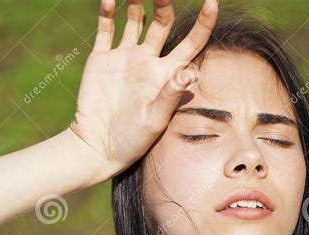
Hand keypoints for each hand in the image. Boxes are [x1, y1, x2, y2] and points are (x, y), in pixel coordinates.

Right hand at [68, 0, 217, 177]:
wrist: (97, 146)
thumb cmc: (131, 141)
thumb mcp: (155, 120)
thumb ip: (171, 95)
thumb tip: (191, 73)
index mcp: (166, 75)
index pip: (191, 43)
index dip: (203, 23)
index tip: (211, 2)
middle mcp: (148, 62)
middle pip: (162, 23)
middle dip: (164, 4)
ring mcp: (125, 58)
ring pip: (135, 19)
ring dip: (136, 2)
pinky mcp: (102, 59)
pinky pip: (106, 28)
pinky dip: (108, 11)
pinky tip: (109, 0)